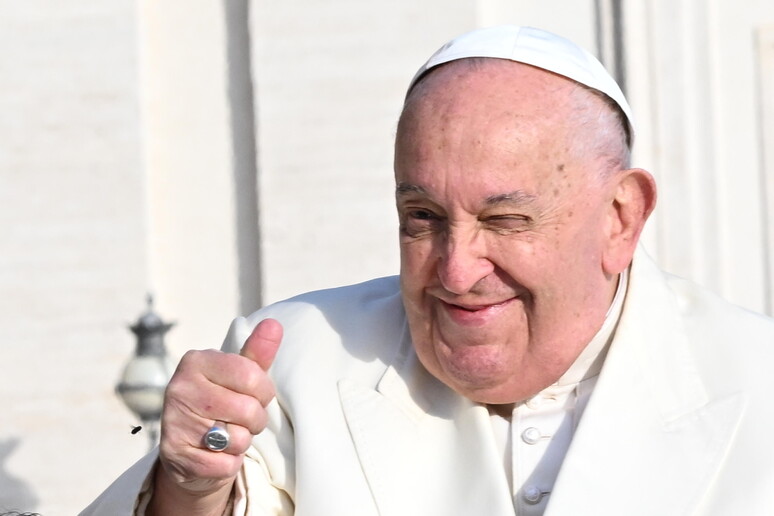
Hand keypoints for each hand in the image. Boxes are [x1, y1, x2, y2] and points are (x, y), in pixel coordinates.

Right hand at [149, 318, 282, 514]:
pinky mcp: (176, 455)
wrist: (188, 450)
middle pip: (248, 410)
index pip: (251, 375)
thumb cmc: (221, 403)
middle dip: (256, 419)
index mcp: (196, 361)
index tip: (255, 394)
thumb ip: (257, 352)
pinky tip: (216, 453)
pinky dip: (229, 463)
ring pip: (238, 439)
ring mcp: (175, 422)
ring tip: (227, 434)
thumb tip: (274, 324)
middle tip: (242, 419)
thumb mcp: (238, 375)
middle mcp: (180, 389)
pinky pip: (226, 464)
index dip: (263, 391)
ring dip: (242, 442)